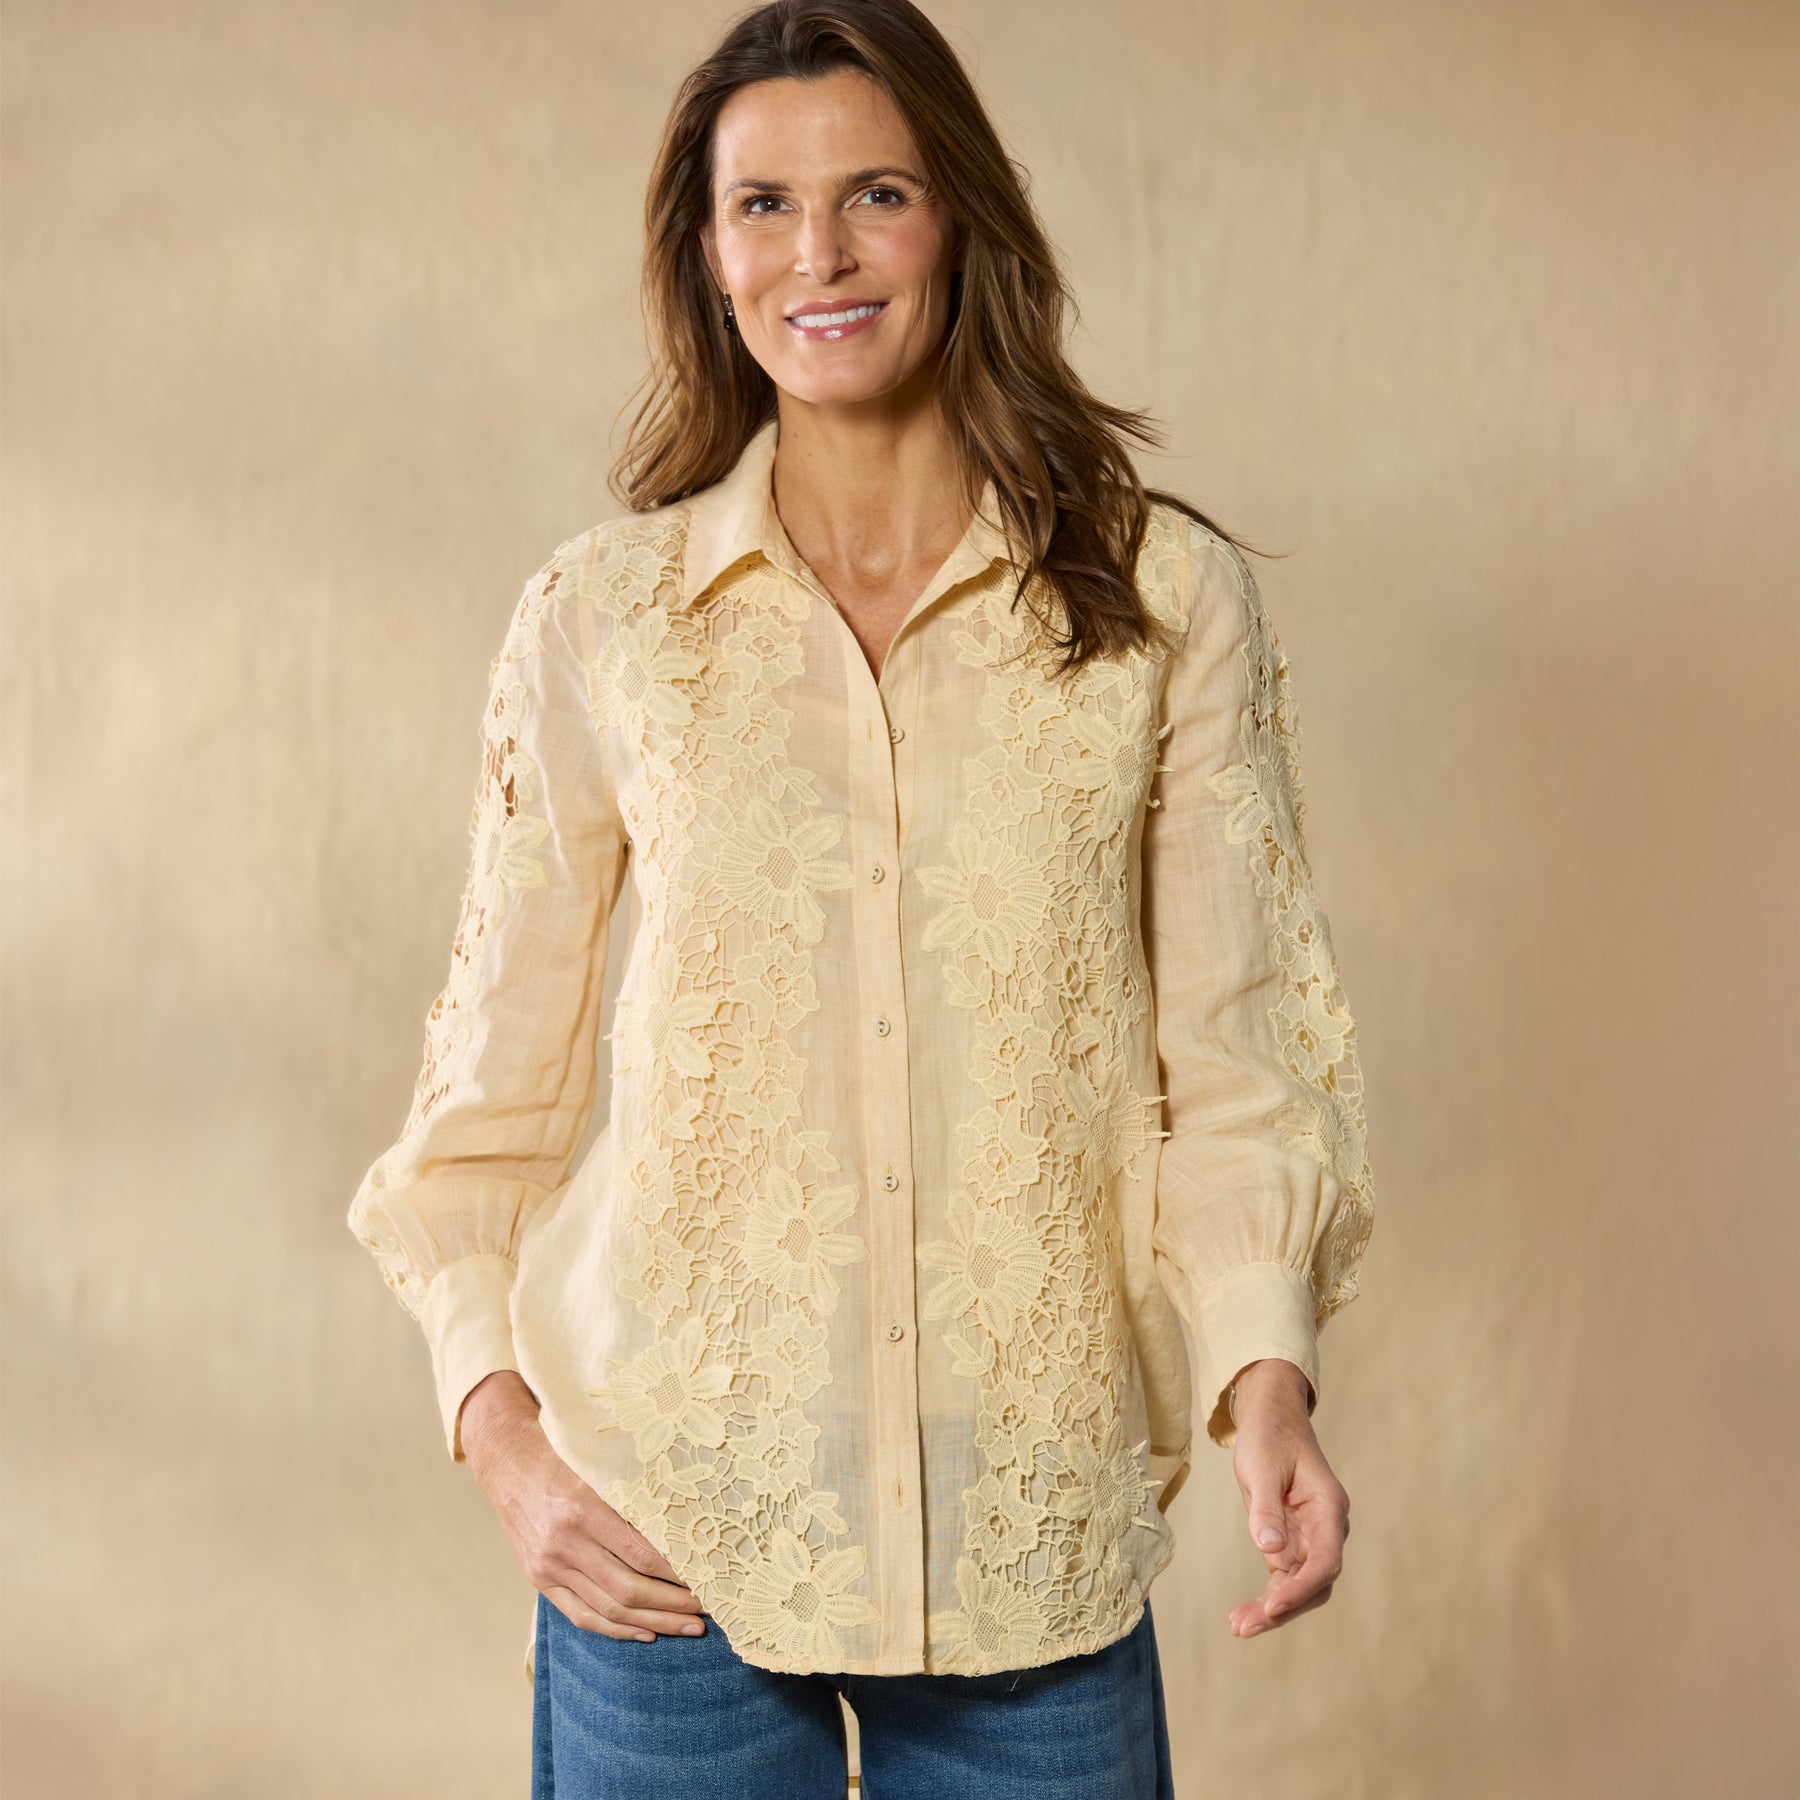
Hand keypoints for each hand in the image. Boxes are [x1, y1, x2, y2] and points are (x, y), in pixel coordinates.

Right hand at [459, 1371, 708, 1642]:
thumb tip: (683, 1531)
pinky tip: (646, 1633)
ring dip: (652, 1623)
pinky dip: (616, 1630)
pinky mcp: (540, 1581)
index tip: (707, 1579)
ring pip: (608, 1610)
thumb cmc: (563, 1457)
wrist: (507, 1464)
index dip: (676, 1574)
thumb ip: (632, 1500)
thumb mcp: (599, 1468)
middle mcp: (563, 1543)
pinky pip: (582, 1617)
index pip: (640, 1554)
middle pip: (627, 1589)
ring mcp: (549, 1567)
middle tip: (706, 1609)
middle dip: (672, 1604)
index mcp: (582, 1509)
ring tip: (687, 1627)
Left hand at [1224, 1358, 1349, 1639]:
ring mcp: (1310, 1537)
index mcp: (1329, 1508)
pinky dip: (1267, 1594)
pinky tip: (1244, 1613)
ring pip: (1299, 1584)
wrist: (1271, 1417)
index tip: (1273, 1607)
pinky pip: (1284, 1576)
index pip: (1325, 1561)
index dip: (1301, 1589)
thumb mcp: (1262, 1468)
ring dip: (1272, 1608)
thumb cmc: (1270, 1437)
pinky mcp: (1291, 1540)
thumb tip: (1270, 1551)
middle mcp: (1326, 1528)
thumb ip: (1267, 1509)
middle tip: (1243, 1626)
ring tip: (1238, 1626)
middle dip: (1283, 1608)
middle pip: (1315, 1582)